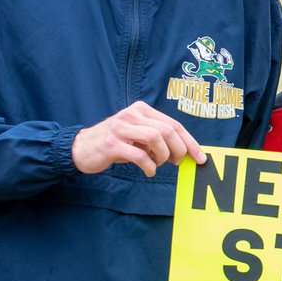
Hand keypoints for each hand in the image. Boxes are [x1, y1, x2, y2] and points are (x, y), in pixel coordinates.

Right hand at [72, 101, 205, 176]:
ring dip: (163, 157)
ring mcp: (121, 128)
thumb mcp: (137, 136)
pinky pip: (139, 155)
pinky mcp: (112, 144)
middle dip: (179, 150)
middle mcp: (132, 114)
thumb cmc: (115, 144)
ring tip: (157, 164)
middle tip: (177, 163)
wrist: (81, 148)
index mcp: (141, 109)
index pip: (173, 124)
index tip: (200, 157)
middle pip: (168, 130)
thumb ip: (157, 139)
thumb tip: (184, 152)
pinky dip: (149, 166)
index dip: (190, 142)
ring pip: (156, 139)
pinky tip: (148, 170)